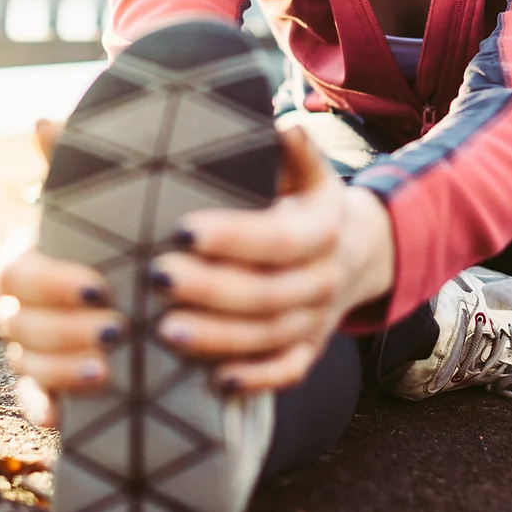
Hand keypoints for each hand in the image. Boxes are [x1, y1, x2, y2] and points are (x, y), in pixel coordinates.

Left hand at [155, 125, 394, 390]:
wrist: (353, 251)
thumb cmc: (304, 203)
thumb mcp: (307, 171)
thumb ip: (292, 152)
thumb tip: (284, 129)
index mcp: (324, 229)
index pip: (280, 239)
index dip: (233, 239)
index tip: (180, 231)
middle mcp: (325, 278)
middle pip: (269, 293)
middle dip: (211, 290)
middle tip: (157, 279)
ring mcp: (318, 319)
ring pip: (271, 337)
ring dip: (219, 338)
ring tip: (164, 331)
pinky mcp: (309, 349)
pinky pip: (288, 372)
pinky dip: (255, 381)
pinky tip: (214, 382)